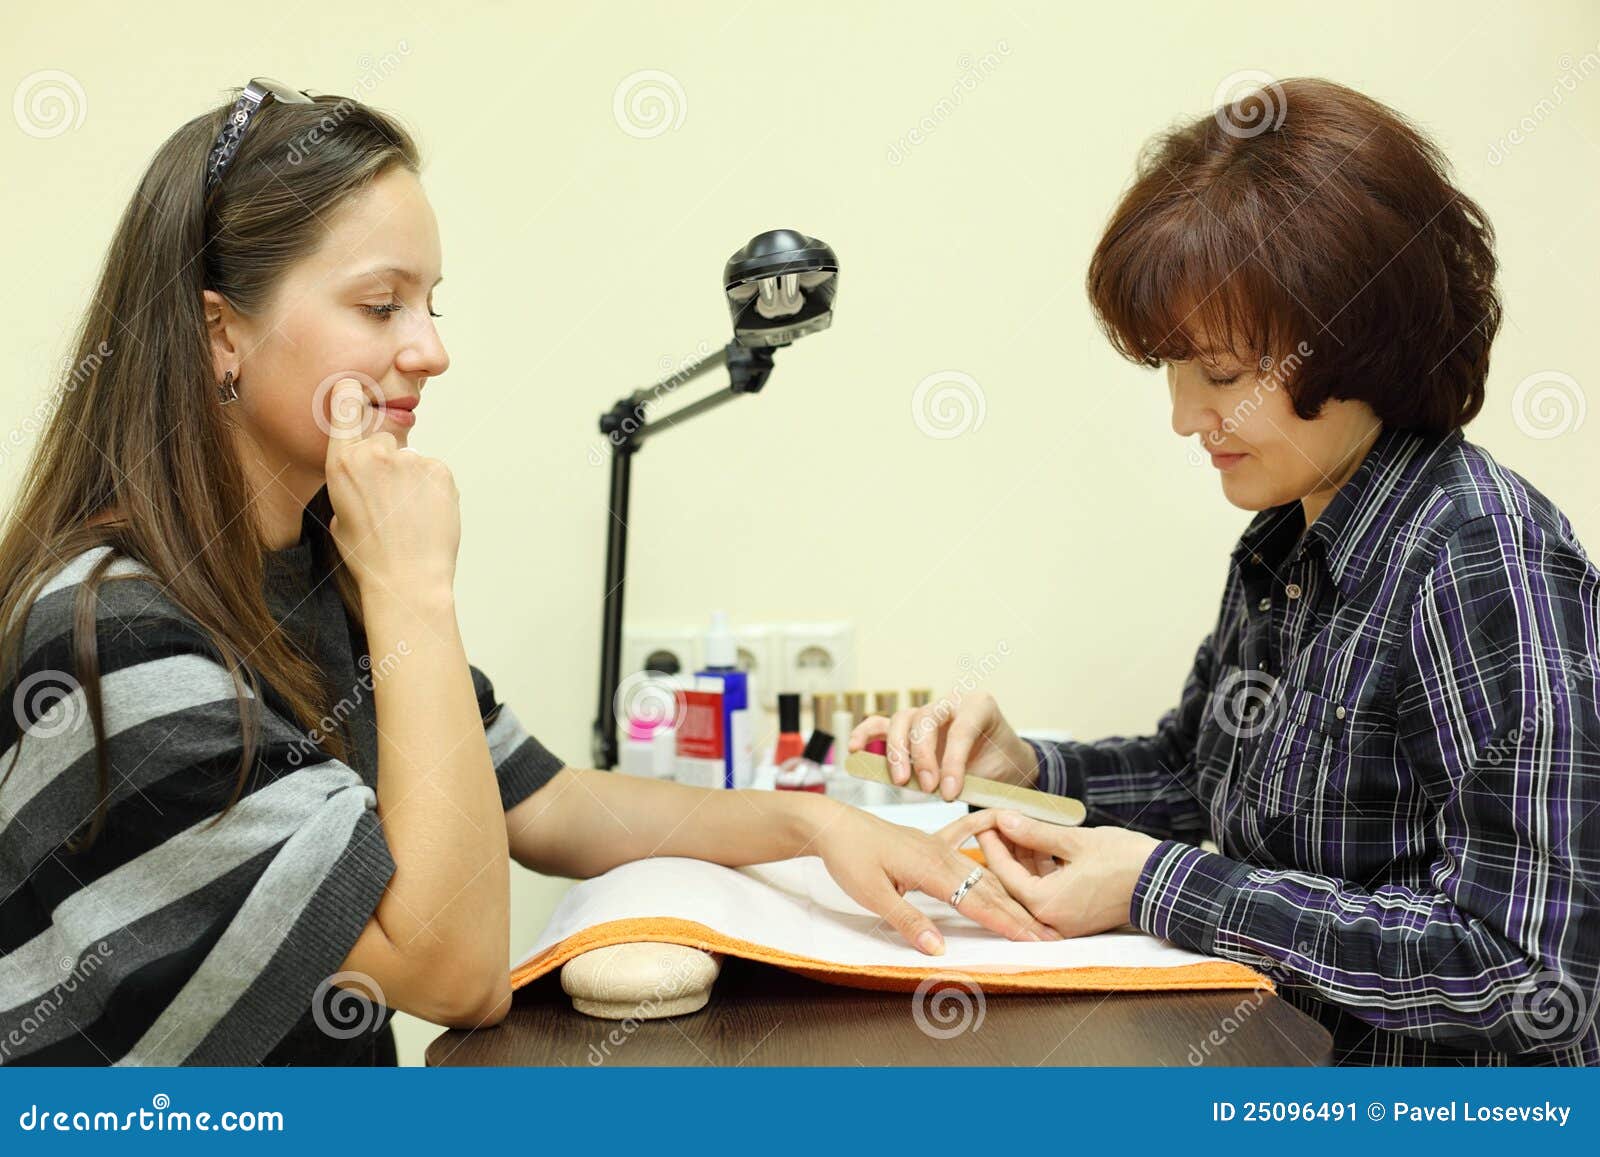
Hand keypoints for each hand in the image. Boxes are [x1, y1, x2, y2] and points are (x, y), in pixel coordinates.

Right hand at [323, 378, 459, 597]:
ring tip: (410, 517)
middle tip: (391, 502)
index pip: (343, 407)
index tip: (355, 387)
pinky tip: (427, 516)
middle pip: (383, 442)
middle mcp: (374, 454)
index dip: (351, 394)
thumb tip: (366, 474)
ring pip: (413, 461)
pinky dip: (434, 491)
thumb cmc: (370, 556)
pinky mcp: (440, 470)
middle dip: (389, 465)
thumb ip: (350, 484)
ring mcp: (410, 461)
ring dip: (413, 482)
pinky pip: (435, 473)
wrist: (407, 580)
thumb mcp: (340, 516)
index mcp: (341, 464)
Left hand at [809, 805, 1060, 953]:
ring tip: (1034, 910)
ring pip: (982, 872)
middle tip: (1050, 933)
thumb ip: (907, 920)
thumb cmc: (849, 858)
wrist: (832, 824)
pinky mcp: (930, 842)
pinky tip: (1002, 827)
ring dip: (1010, 892)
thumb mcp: (872, 895)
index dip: (1007, 923)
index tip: (1033, 939)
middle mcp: (941, 855)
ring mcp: (938, 847)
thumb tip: (938, 949)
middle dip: (1020, 913)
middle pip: (988, 889)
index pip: (977, 902)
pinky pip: (967, 846)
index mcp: (930, 869)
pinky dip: (988, 848)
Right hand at [847, 690, 1037, 801]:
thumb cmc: (1000, 764)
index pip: (960, 729)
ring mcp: (927, 712)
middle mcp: (950, 702)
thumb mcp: (998, 771)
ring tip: (901, 781)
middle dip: (923, 756)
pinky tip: (854, 748)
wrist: (1001, 760)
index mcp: (978, 706)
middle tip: (928, 787)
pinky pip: (882, 725)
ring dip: (897, 752)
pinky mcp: (908, 727)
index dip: (953, 763)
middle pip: (925, 720)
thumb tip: (944, 793)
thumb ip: (971, 780)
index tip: (950, 794)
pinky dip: (866, 734)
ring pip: (902, 721)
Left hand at [934, 810, 1159, 937]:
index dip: (992, 844)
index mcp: (1046, 904)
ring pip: (1029, 889)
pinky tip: (1036, 846)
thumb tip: (1005, 820)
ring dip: (1022, 860)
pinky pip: (1046, 894)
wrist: (1164, 883)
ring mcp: (1063, 923)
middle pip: (1013, 884)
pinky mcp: (1075, 918)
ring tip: (1016, 828)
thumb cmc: (1124, 860)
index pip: (1004, 873)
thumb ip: (1035, 833)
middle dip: (1005, 852)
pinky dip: (1040, 871)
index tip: (983, 822)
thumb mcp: (1075, 841)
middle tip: (996, 824)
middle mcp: (1050, 921)